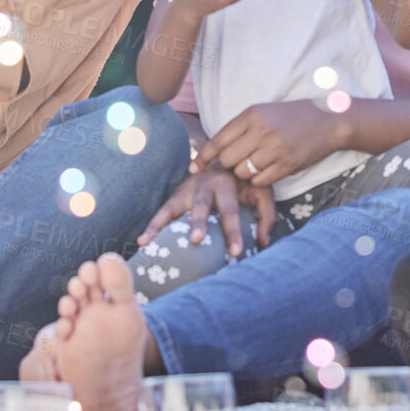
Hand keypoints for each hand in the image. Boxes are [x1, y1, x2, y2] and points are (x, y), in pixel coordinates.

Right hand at [139, 164, 277, 258]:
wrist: (227, 157)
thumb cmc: (246, 182)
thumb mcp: (262, 192)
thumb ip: (267, 216)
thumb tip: (264, 243)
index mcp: (228, 184)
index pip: (231, 211)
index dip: (233, 231)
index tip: (236, 253)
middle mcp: (205, 185)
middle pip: (201, 206)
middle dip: (199, 223)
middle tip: (197, 240)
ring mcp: (187, 189)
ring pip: (175, 207)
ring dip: (163, 224)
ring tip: (152, 242)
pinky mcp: (176, 195)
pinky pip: (162, 211)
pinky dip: (152, 225)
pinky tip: (142, 241)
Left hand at [195, 99, 346, 189]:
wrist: (330, 121)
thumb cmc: (294, 116)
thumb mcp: (265, 111)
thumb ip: (242, 127)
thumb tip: (217, 149)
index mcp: (253, 114)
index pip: (219, 139)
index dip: (203, 156)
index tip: (194, 167)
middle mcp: (262, 131)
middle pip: (228, 160)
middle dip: (228, 166)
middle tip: (238, 163)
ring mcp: (275, 149)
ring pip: (243, 173)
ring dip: (245, 173)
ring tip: (257, 164)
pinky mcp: (287, 165)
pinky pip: (260, 181)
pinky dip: (259, 179)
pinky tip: (269, 169)